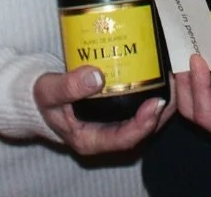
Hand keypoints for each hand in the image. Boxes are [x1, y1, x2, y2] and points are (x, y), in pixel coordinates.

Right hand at [34, 67, 173, 154]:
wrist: (39, 96)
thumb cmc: (42, 98)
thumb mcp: (48, 92)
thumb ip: (67, 86)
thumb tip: (95, 76)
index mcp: (91, 140)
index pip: (124, 139)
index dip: (143, 124)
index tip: (156, 104)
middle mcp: (107, 135)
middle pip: (143, 129)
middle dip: (162, 110)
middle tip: (172, 85)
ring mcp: (115, 123)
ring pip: (146, 117)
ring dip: (162, 99)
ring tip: (172, 76)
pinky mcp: (118, 109)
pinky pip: (140, 104)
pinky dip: (152, 90)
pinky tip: (159, 71)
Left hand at [175, 54, 210, 155]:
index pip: (208, 117)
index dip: (198, 90)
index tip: (198, 61)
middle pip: (192, 111)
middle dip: (183, 84)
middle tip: (183, 51)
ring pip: (192, 101)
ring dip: (184, 79)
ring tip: (182, 50)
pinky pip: (201, 91)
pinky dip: (193, 74)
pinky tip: (194, 53)